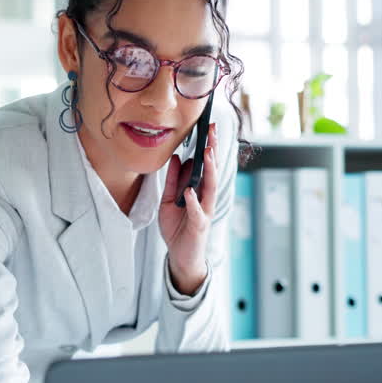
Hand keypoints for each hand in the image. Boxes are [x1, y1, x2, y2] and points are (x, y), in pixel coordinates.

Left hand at [159, 123, 218, 294]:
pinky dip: (194, 202)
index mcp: (199, 189)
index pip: (205, 164)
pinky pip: (197, 212)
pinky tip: (190, 191)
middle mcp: (205, 197)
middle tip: (212, 130)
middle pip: (212, 170)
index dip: (208, 146)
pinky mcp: (199, 226)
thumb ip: (173, 180)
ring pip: (209, 188)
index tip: (208, 127)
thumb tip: (176, 157)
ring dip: (209, 170)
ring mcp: (204, 211)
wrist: (179, 255)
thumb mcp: (168, 199)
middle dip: (213, 150)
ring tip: (207, 153)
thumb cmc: (177, 227)